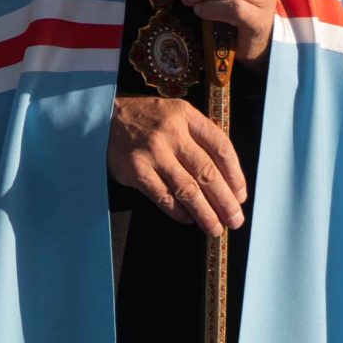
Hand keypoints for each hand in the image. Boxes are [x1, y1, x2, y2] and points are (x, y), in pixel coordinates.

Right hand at [109, 95, 245, 237]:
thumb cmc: (144, 121)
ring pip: (188, 190)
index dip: (235, 175)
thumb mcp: (174, 116)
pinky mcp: (136, 171)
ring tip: (215, 228)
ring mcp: (153, 152)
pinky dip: (179, 212)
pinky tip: (188, 219)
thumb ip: (198, 138)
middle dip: (225, 201)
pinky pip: (164, 197)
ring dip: (205, 214)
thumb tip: (226, 180)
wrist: (101, 120)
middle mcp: (171, 132)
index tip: (240, 195)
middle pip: (207, 172)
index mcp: (186, 115)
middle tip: (235, 220)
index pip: (221, 147)